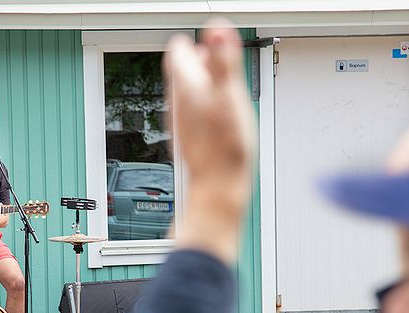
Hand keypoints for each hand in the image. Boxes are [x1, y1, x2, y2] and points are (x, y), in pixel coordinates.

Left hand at [165, 21, 255, 263]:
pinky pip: (192, 112)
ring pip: (187, 92)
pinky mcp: (188, 137)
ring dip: (202, 82)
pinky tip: (218, 114)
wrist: (218, 187)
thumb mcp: (230, 95)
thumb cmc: (225, 146)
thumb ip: (224, 60)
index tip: (208, 40)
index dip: (194, 42)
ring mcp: (181, 121)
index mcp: (186, 87)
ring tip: (220, 83)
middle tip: (214, 56)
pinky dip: (204, 104)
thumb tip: (217, 29)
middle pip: (181, 71)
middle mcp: (178, 102)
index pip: (177, 52)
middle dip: (198, 60)